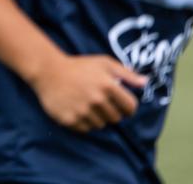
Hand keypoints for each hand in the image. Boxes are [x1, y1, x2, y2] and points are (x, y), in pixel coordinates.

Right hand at [28, 53, 146, 132]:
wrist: (47, 71)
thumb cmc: (78, 66)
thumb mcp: (103, 63)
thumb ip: (126, 74)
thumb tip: (145, 83)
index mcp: (108, 86)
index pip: (130, 107)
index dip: (128, 107)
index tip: (121, 105)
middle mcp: (97, 100)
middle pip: (116, 118)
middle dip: (112, 112)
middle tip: (100, 103)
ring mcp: (83, 111)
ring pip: (101, 125)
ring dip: (97, 118)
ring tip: (87, 106)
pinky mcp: (70, 119)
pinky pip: (86, 129)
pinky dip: (84, 123)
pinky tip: (78, 110)